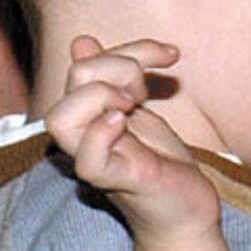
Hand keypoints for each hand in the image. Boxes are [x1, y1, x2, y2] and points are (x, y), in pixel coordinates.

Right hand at [46, 35, 213, 243]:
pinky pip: (88, 161)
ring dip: (104, 97)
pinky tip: (123, 121)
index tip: (170, 55)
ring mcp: (96, 158)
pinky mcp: (117, 181)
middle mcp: (83, 134)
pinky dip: (101, 135)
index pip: (87, 62)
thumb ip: (115, 75)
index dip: (130, 49)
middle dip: (119, 67)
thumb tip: (82, 42)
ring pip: (61, 118)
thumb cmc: (164, 161)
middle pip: (74, 77)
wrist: (189, 209)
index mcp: (87, 112)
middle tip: (145, 93)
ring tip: (136, 106)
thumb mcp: (143, 108)